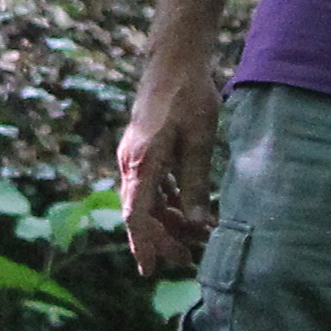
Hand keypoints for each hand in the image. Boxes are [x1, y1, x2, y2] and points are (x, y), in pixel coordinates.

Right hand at [120, 61, 222, 276]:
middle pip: (141, 213)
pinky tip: (190, 212)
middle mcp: (131, 162)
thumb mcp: (199, 142)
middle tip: (188, 259)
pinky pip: (152, 185)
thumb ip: (195, 184)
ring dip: (169, 221)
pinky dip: (169, 201)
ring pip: (147, 200)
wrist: (174, 60)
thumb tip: (198, 225)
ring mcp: (136, 156)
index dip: (144, 245)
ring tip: (196, 238)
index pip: (137, 215)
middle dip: (163, 239)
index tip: (151, 270)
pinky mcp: (145, 150)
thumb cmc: (189, 96)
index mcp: (142, 162)